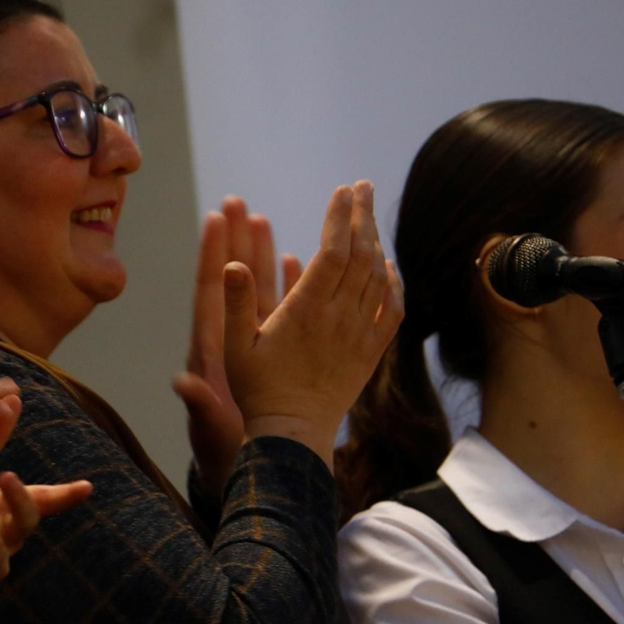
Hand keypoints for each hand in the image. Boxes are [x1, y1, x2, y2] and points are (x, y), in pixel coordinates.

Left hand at [174, 197, 302, 498]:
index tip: (214, 217)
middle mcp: (229, 340)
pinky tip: (296, 259)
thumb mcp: (209, 428)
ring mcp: (251, 343)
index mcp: (211, 350)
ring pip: (258, 290)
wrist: (243, 468)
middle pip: (232, 280)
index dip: (212, 255)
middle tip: (236, 202)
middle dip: (235, 241)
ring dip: (260, 256)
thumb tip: (182, 383)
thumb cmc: (218, 452)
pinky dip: (288, 285)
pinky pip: (281, 310)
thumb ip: (200, 404)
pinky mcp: (272, 352)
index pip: (210, 292)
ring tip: (262, 218)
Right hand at [222, 182, 404, 468]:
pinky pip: (391, 310)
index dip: (340, 217)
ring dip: (377, 242)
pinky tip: (388, 266)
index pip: (333, 250)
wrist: (293, 435)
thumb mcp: (235, 347)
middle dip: (363, 216)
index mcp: (306, 310)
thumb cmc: (258, 391)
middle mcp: (340, 317)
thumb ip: (234, 303)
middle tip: (363, 187)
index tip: (343, 191)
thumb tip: (230, 265)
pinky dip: (393, 283)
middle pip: (361, 255)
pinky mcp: (371, 353)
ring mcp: (359, 335)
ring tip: (370, 218)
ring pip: (378, 277)